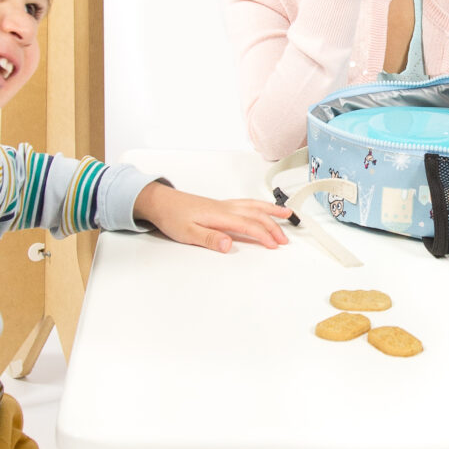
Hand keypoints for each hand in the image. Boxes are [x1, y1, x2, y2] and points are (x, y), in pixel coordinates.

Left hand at [137, 185, 293, 251]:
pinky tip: (262, 209)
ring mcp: (224, 205)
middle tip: (284, 239)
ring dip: (271, 211)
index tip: (273, 245)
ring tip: (286, 214)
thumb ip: (209, 239)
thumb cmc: (172, 217)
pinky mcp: (221, 205)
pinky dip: (259, 206)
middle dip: (273, 226)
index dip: (263, 235)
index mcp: (220, 215)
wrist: (161, 202)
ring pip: (253, 206)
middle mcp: (225, 208)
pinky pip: (247, 203)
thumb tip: (228, 244)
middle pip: (256, 214)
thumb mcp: (187, 233)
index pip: (248, 225)